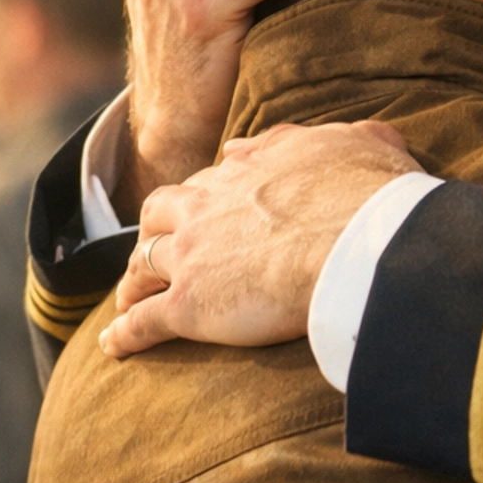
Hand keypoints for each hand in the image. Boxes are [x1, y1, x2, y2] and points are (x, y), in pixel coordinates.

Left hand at [100, 121, 416, 356]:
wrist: (356, 243)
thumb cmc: (368, 196)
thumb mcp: (360, 145)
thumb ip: (332, 137)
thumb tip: (318, 136)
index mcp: (246, 172)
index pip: (211, 181)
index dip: (204, 197)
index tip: (202, 209)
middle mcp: (207, 208)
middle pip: (161, 215)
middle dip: (154, 231)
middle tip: (156, 249)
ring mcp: (191, 256)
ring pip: (143, 264)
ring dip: (133, 280)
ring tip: (128, 298)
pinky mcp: (188, 306)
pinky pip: (143, 322)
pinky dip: (125, 334)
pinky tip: (113, 346)